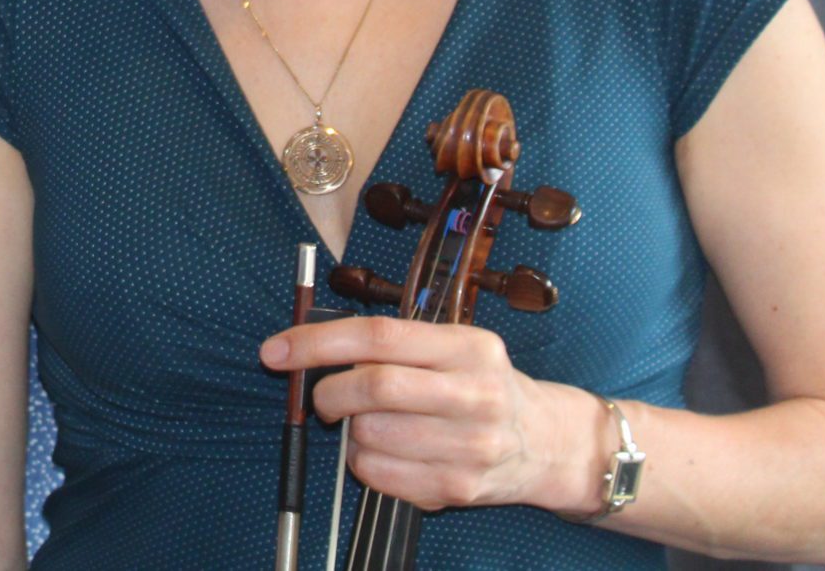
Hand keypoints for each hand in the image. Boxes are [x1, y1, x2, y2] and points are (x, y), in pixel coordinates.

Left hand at [264, 317, 596, 514]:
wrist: (547, 442)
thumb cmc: (482, 386)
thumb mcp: (453, 348)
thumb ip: (392, 344)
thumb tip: (307, 346)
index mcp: (468, 347)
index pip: (378, 336)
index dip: (317, 342)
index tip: (276, 351)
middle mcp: (476, 394)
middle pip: (374, 387)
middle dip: (328, 393)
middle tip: (323, 398)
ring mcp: (472, 446)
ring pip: (371, 435)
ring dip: (349, 432)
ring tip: (366, 425)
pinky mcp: (462, 488)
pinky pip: (380, 475)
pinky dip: (364, 463)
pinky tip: (384, 452)